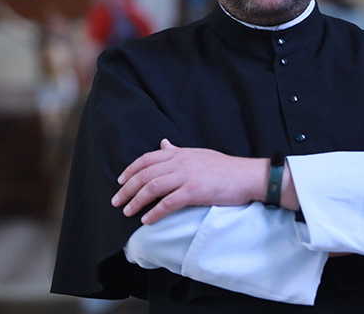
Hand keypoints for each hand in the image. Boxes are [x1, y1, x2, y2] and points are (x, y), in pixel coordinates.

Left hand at [111, 139, 267, 224]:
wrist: (247, 175)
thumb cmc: (224, 167)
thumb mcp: (198, 154)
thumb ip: (178, 151)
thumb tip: (163, 143)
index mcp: (180, 154)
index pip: (147, 159)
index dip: (130, 170)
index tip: (119, 181)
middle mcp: (180, 163)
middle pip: (145, 174)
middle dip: (127, 188)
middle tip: (116, 201)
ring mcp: (187, 177)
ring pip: (152, 188)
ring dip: (136, 201)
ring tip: (127, 212)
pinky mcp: (194, 191)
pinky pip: (168, 203)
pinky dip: (154, 212)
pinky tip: (146, 220)